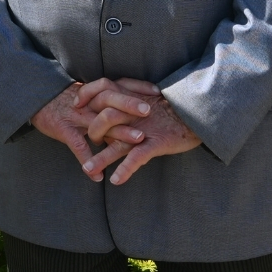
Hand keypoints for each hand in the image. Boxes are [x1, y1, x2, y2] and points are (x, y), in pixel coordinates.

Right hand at [30, 77, 159, 180]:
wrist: (34, 100)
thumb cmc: (61, 99)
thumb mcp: (83, 95)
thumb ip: (102, 100)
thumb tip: (124, 107)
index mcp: (93, 93)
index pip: (118, 86)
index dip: (136, 88)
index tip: (157, 91)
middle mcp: (87, 103)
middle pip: (111, 100)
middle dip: (130, 105)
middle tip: (150, 110)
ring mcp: (76, 117)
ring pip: (101, 123)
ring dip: (120, 132)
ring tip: (139, 141)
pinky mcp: (63, 129)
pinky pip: (78, 146)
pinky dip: (88, 160)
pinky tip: (97, 175)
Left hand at [81, 96, 201, 184]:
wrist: (196, 115)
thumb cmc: (169, 109)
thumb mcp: (146, 98)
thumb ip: (126, 101)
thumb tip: (105, 108)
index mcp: (131, 97)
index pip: (101, 90)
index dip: (86, 96)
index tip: (75, 105)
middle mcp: (134, 112)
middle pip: (105, 116)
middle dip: (92, 130)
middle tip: (89, 141)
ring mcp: (144, 128)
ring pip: (117, 142)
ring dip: (101, 158)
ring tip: (88, 170)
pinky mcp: (156, 143)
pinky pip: (137, 157)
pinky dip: (126, 169)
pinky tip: (115, 180)